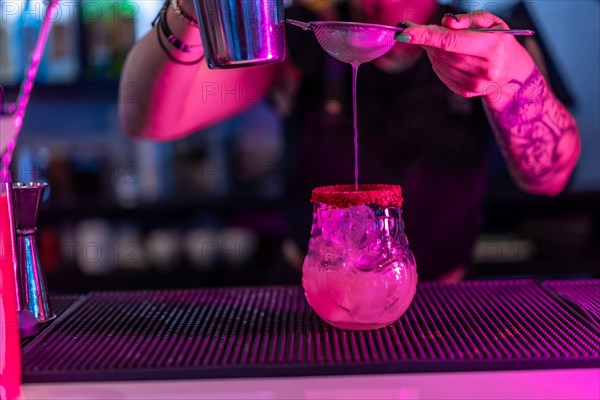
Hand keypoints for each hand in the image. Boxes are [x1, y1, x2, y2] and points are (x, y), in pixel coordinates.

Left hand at [397, 11, 535, 109]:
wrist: (512, 74)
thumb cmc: (499, 41)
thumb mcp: (492, 22)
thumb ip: (468, 19)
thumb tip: (445, 22)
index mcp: (491, 47)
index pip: (450, 40)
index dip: (424, 35)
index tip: (404, 31)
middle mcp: (483, 68)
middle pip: (440, 51)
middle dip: (427, 38)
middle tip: (423, 30)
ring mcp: (473, 83)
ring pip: (437, 62)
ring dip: (434, 50)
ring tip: (449, 43)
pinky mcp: (464, 91)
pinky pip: (440, 73)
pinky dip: (440, 62)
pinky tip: (453, 57)